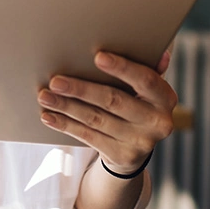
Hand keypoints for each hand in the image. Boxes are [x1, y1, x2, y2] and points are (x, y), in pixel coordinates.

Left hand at [37, 50, 175, 173]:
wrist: (138, 146)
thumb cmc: (137, 102)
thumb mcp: (145, 87)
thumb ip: (146, 69)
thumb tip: (159, 52)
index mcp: (165, 98)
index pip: (146, 80)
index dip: (122, 68)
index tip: (98, 56)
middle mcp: (157, 122)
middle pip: (113, 101)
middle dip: (81, 89)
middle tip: (55, 81)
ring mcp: (140, 142)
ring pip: (96, 120)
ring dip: (66, 107)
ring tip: (44, 96)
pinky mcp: (122, 156)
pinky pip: (88, 137)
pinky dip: (66, 125)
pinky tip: (49, 116)